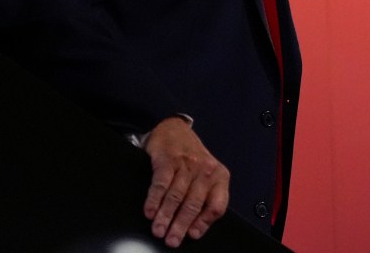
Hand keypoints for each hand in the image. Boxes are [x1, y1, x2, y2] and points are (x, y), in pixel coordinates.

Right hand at [142, 116, 229, 247]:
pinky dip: (154, 199)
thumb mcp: (207, 175)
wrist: (174, 128)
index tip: (192, 235)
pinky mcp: (168, 159)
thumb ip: (206, 199)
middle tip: (171, 240)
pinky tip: (150, 211)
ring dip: (165, 216)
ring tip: (158, 229)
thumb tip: (196, 228)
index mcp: (219, 176)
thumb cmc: (192, 158)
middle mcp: (205, 170)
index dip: (204, 223)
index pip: (216, 205)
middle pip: (193, 204)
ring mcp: (186, 164)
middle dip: (180, 225)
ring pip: (176, 196)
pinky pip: (160, 183)